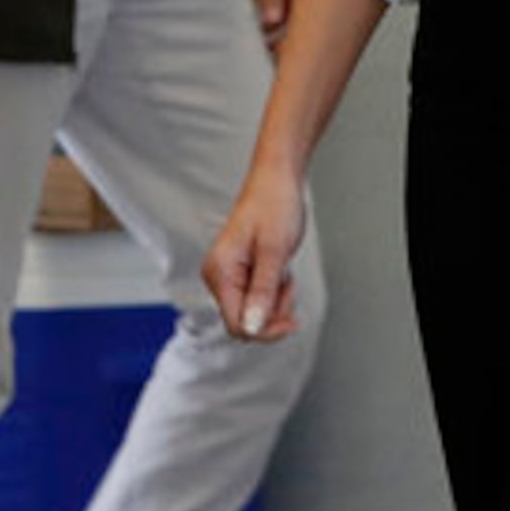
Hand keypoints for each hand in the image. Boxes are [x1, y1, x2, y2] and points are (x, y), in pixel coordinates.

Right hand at [202, 159, 310, 341]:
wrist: (278, 180)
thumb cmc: (275, 205)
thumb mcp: (274, 252)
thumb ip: (263, 293)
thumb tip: (253, 327)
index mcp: (219, 272)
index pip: (237, 325)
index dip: (265, 330)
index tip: (292, 320)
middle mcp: (217, 276)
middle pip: (245, 322)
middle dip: (272, 312)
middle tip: (289, 285)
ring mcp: (228, 275)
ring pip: (253, 312)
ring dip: (276, 300)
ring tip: (285, 272)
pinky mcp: (239, 273)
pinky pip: (257, 297)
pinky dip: (274, 291)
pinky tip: (281, 271)